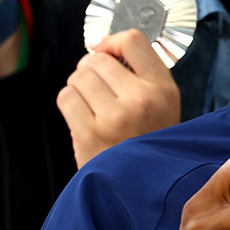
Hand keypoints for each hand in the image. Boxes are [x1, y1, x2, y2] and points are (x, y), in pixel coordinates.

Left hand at [57, 29, 180, 167]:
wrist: (144, 189)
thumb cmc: (149, 141)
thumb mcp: (163, 102)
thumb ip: (140, 71)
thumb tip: (100, 46)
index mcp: (163, 89)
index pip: (133, 40)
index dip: (112, 42)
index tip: (107, 52)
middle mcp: (141, 100)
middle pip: (97, 59)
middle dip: (92, 69)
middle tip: (99, 87)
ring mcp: (114, 118)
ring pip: (78, 76)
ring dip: (79, 86)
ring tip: (92, 103)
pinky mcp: (89, 135)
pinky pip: (66, 98)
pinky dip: (70, 102)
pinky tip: (82, 115)